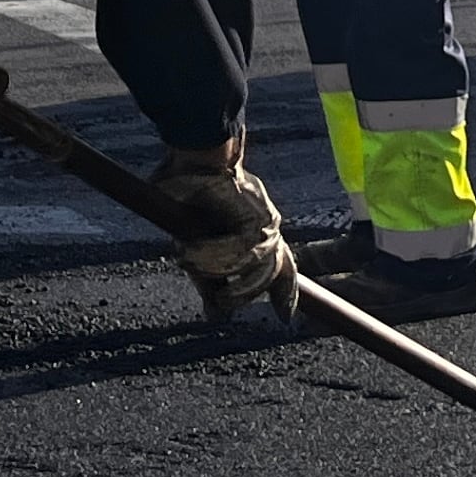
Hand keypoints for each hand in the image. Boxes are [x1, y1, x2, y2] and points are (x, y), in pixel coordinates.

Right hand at [152, 141, 297, 323]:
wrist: (198, 157)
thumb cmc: (193, 194)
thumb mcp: (200, 245)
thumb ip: (211, 280)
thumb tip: (214, 318)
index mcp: (260, 233)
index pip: (283, 272)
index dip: (285, 296)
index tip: (285, 319)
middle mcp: (270, 232)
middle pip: (265, 280)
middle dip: (240, 293)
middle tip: (217, 297)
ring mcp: (267, 227)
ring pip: (249, 272)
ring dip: (213, 269)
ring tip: (190, 258)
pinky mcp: (259, 221)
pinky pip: (237, 254)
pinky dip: (210, 254)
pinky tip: (192, 245)